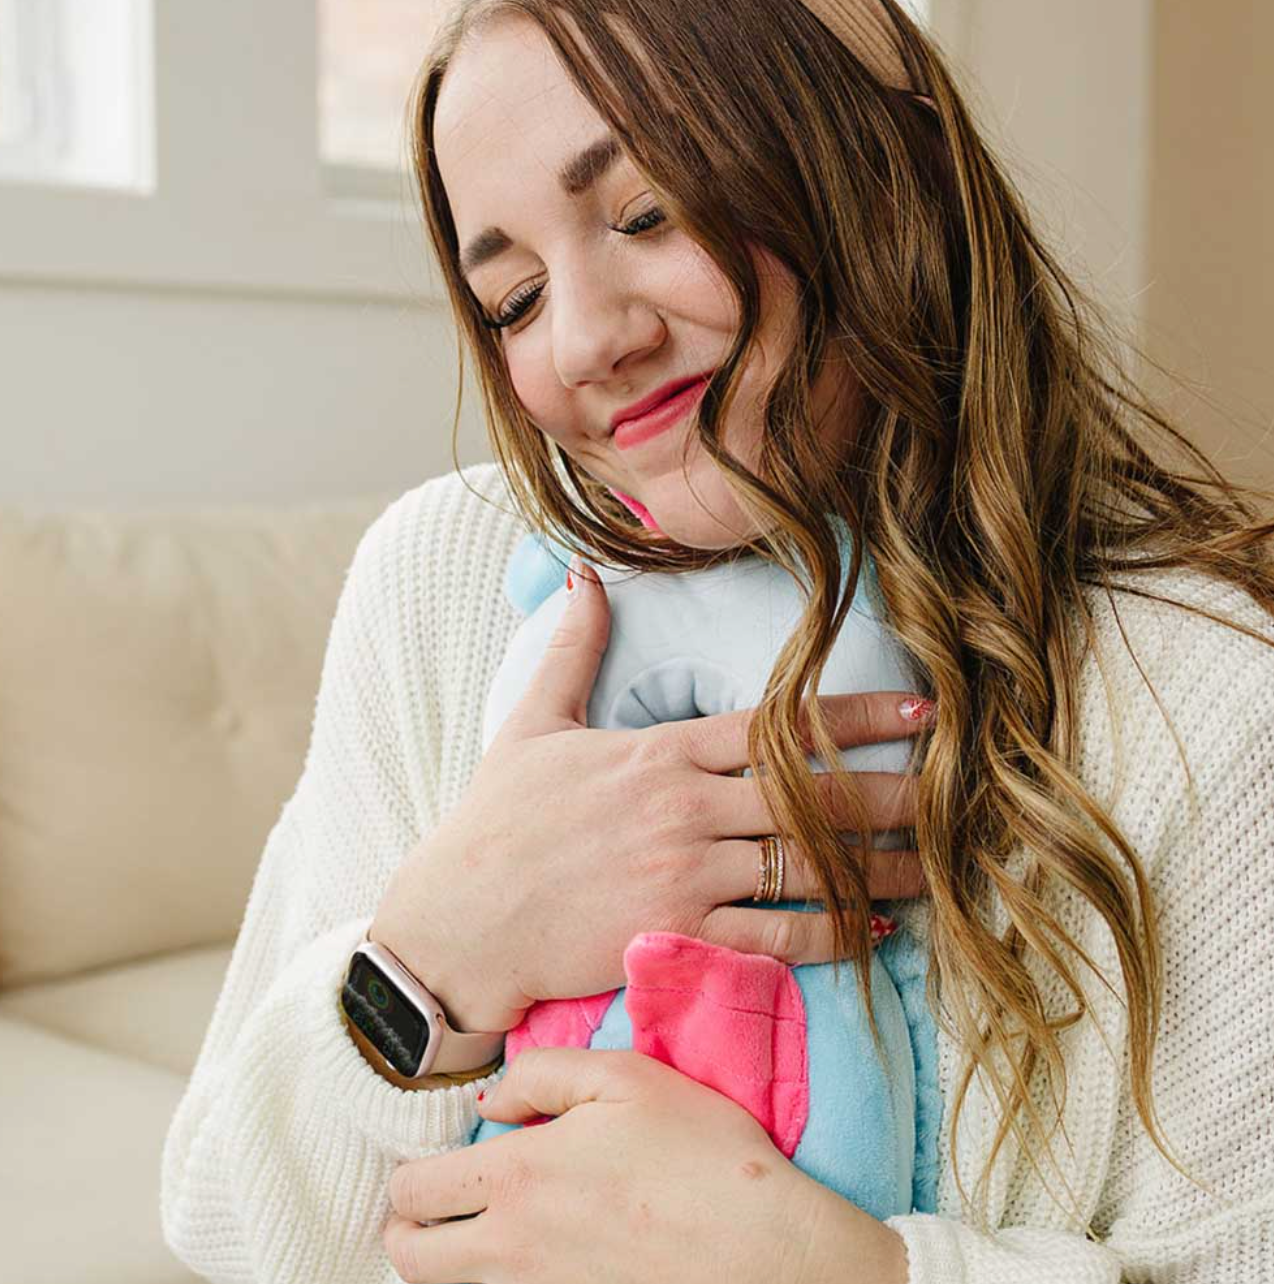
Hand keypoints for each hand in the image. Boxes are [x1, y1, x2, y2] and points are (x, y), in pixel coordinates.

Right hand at [371, 558, 932, 1034]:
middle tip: (955, 790)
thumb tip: (583, 576)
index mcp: (659, 752)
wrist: (458, 920)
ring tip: (938, 866)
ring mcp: (685, 874)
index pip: (776, 725)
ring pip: (808, 865)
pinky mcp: (678, 934)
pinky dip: (832, 933)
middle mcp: (685, 808)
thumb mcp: (532, 724)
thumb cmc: (496, 823)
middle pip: (810, 794)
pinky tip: (875, 928)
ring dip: (882, 866)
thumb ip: (572, 649)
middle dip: (892, 791)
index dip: (857, 717)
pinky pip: (776, 935)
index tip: (920, 712)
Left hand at [383, 1047, 907, 1283]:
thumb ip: (543, 1073)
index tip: (434, 1165)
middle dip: (409, 1229)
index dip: (408, 1177)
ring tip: (484, 1232)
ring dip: (448, 1263)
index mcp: (517, 1179)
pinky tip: (537, 1258)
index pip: (412, 1192)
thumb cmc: (702, 1156)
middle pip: (408, 1260)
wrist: (767, 1254)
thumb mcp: (625, 1079)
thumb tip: (492, 1100)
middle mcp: (511, 1252)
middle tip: (439, 1206)